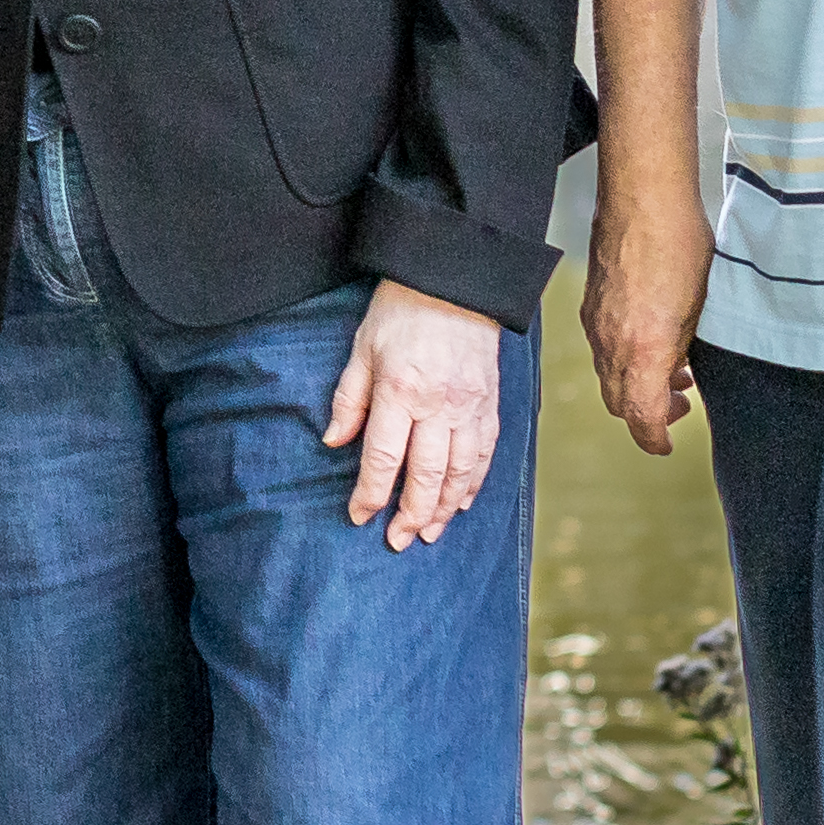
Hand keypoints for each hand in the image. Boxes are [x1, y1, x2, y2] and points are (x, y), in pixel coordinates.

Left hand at [322, 279, 504, 549]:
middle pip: (425, 476)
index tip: (359, 516)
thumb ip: (348, 399)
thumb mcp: (361, 349)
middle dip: (410, 515)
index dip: (369, 494)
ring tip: (429, 534)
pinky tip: (462, 503)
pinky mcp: (490, 405)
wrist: (454, 283)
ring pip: (460, 474)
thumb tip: (333, 442)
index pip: (382, 458)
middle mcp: (438, 406)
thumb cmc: (399, 313)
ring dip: (444, 510)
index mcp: (399, 391)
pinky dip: (473, 484)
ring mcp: (469, 408)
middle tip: (397, 540)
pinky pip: (485, 455)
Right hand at [584, 185, 712, 456]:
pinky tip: (651, 338)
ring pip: (608, 375)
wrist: (644, 199)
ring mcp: (595, 323)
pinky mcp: (591, 303)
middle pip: (618, 402)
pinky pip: (602, 348)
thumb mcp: (698, 311)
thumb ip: (680, 352)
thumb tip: (677, 374)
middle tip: (681, 405)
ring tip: (675, 371)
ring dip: (636, 384)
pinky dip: (624, 358)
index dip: (654, 439)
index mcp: (642, 350)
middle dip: (646, 414)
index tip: (666, 445)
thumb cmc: (680, 247)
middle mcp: (610, 343)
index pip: (640, 416)